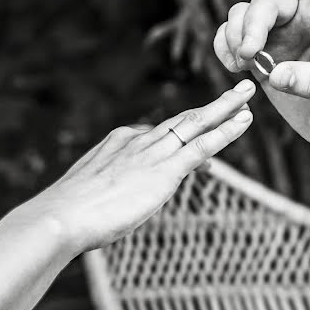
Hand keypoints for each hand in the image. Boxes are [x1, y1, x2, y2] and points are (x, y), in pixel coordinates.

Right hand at [26, 80, 255, 254]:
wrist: (60, 217)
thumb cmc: (67, 215)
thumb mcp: (88, 196)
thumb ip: (104, 193)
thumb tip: (105, 206)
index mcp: (118, 143)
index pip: (159, 134)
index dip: (182, 134)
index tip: (200, 132)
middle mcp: (138, 140)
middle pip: (183, 119)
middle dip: (212, 106)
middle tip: (237, 92)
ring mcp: (153, 152)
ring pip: (198, 123)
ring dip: (226, 108)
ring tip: (248, 96)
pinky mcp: (166, 170)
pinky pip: (204, 144)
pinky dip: (226, 130)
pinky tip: (244, 120)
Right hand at [213, 0, 309, 153]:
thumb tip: (275, 75)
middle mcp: (302, 14)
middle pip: (265, 2)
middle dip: (251, 24)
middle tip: (249, 53)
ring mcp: (280, 35)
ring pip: (242, 17)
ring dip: (233, 35)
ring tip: (242, 62)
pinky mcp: (262, 59)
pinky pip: (232, 42)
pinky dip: (224, 49)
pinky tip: (232, 67)